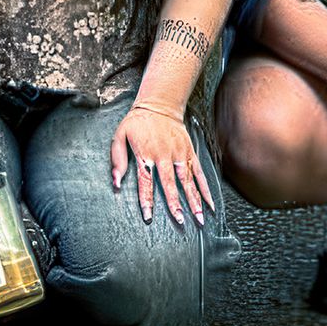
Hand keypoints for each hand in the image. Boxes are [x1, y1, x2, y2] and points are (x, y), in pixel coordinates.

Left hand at [112, 101, 211, 226]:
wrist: (159, 104)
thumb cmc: (137, 123)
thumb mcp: (120, 136)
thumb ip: (118, 160)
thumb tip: (116, 183)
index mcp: (146, 153)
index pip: (145, 181)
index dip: (147, 200)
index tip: (148, 217)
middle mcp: (164, 154)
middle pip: (170, 183)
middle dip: (175, 204)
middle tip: (180, 222)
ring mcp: (179, 153)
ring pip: (187, 180)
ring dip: (194, 200)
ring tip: (200, 218)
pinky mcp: (189, 151)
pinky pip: (198, 172)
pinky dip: (205, 188)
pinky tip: (210, 203)